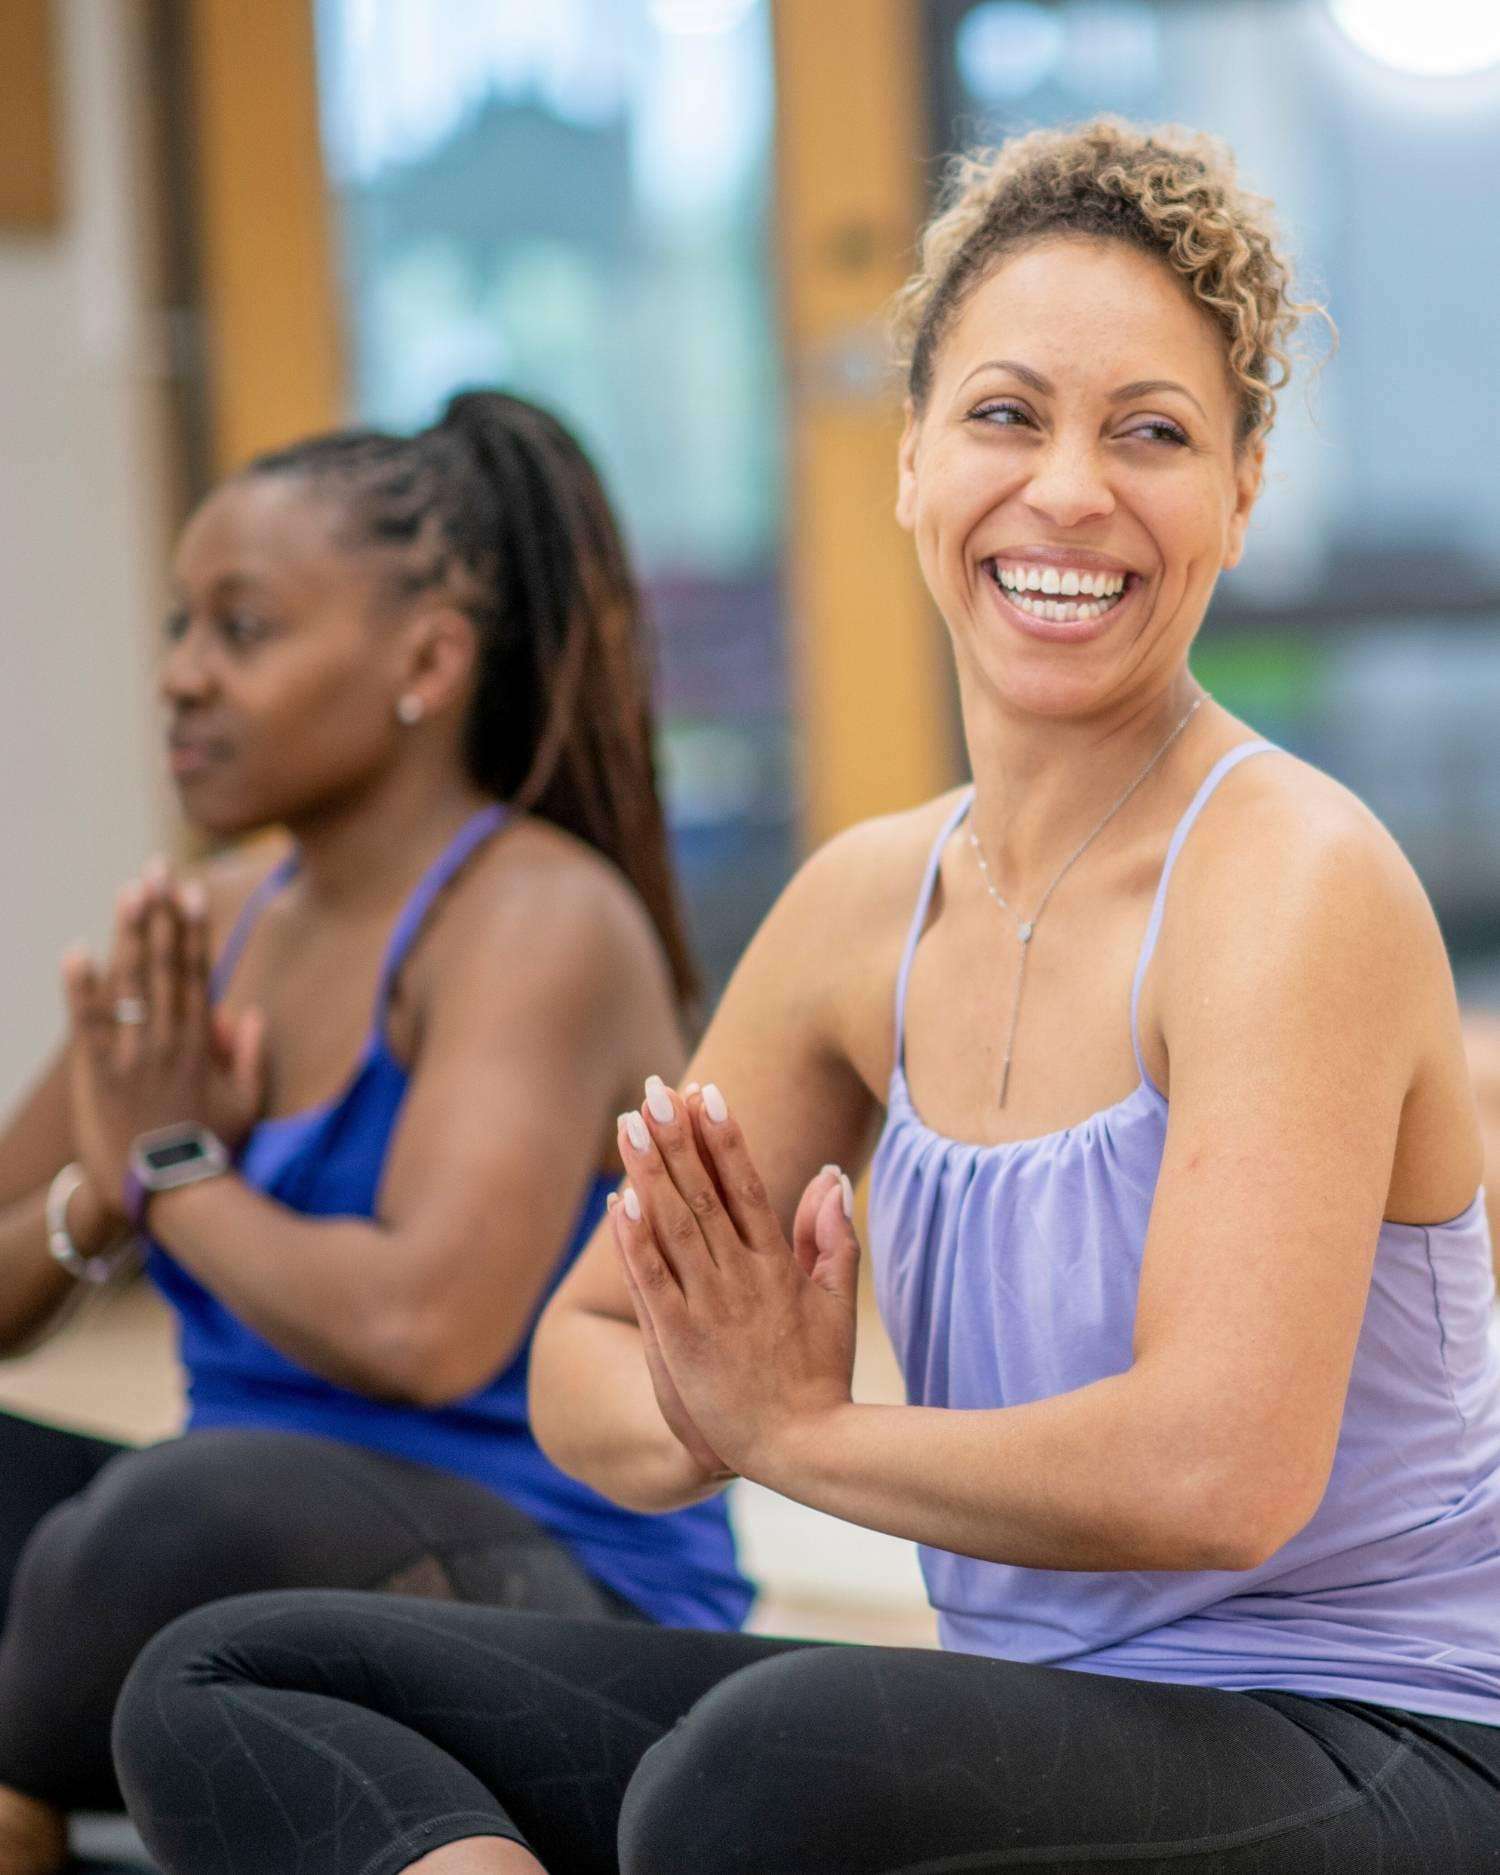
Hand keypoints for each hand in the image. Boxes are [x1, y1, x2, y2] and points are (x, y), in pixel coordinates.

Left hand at [61, 862, 265, 1212]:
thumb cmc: (211, 1152)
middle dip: (159, 914)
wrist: (171, 1195)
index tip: (189, 892)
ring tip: (126, 892)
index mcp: (201, 1044)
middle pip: (163, 965)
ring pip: (130, 984)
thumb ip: (250, 1056)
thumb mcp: (246, 1106)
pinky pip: (88, 1023)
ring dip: (127, 934)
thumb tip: (248, 1011)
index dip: (191, 930)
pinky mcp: (99, 1076)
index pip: (196, 973)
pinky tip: (76, 951)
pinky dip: (80, 987)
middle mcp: (168, 1040)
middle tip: (154, 870)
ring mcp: (132, 1056)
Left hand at [608, 1079, 859, 1482]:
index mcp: (778, 1265)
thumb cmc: (820, 1375)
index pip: (746, 1186)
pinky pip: (653, 1281)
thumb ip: (832, 1237)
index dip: (725, 1138)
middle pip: (704, 1194)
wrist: (803, 1447)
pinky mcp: (681, 1341)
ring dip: (649, 1173)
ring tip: (629, 1124)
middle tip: (656, 1089)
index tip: (708, 1092)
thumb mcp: (836, 1301)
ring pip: (674, 1227)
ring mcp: (710, 1307)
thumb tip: (829, 1175)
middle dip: (678, 1138)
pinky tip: (618, 1202)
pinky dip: (635, 1241)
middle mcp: (741, 1277)